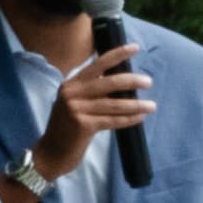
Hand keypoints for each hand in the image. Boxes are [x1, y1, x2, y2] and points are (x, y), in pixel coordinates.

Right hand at [27, 44, 154, 183]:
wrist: (51, 153)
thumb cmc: (67, 128)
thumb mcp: (73, 103)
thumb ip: (90, 91)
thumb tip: (123, 82)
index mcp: (71, 84)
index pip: (98, 65)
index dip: (118, 54)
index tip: (135, 48)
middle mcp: (72, 93)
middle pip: (109, 82)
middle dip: (132, 81)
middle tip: (148, 81)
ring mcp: (76, 109)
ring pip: (114, 104)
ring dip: (136, 105)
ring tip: (152, 105)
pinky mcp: (83, 126)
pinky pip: (112, 120)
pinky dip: (128, 119)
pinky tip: (140, 118)